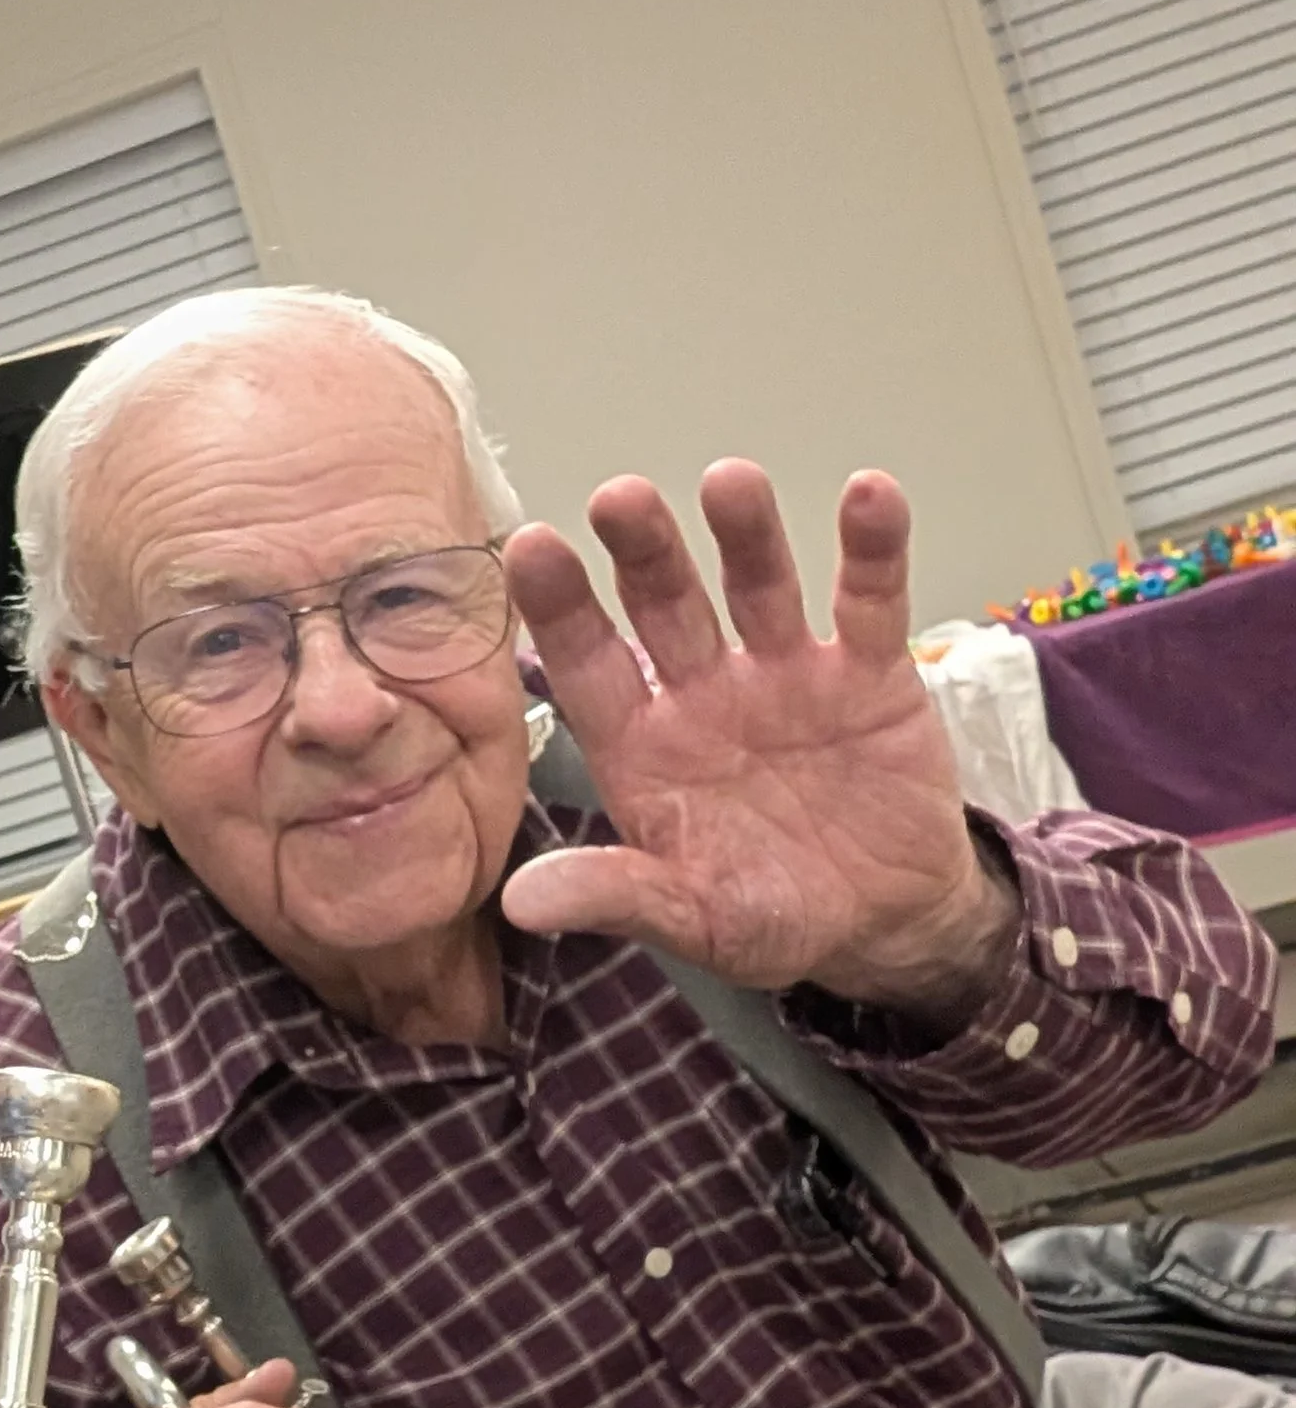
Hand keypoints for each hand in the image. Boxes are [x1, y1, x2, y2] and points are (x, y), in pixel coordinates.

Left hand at [500, 463, 1016, 1020]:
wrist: (886, 925)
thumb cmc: (771, 918)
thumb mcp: (694, 921)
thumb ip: (618, 896)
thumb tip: (520, 902)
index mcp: (645, 747)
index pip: (589, 667)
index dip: (560, 611)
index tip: (531, 548)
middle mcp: (705, 694)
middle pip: (666, 608)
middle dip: (644, 552)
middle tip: (619, 497)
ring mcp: (786, 674)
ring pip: (759, 588)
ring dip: (746, 535)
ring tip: (730, 482)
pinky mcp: (871, 673)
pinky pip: (868, 603)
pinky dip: (871, 549)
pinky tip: (870, 495)